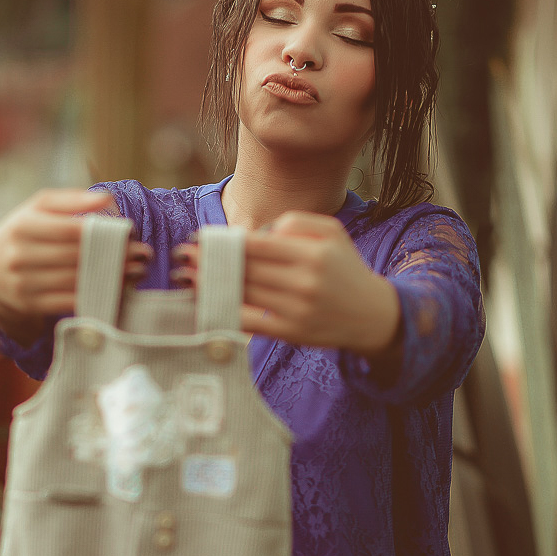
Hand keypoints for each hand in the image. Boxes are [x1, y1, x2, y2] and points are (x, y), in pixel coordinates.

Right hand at [0, 188, 151, 342]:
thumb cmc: (25, 233)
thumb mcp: (38, 209)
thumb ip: (71, 200)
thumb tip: (106, 199)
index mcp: (23, 226)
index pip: (69, 230)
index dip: (102, 231)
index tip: (130, 231)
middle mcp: (20, 256)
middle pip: (76, 257)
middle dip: (114, 256)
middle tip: (143, 254)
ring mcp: (24, 284)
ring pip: (77, 281)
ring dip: (112, 278)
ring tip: (137, 271)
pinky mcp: (32, 305)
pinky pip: (71, 302)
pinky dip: (98, 296)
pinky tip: (118, 289)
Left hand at [171, 212, 400, 355]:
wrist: (372, 314)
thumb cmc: (345, 269)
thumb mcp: (332, 233)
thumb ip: (296, 222)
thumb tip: (259, 233)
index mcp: (312, 253)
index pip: (257, 245)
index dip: (225, 242)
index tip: (201, 238)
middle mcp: (304, 282)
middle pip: (246, 270)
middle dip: (211, 263)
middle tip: (184, 256)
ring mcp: (297, 310)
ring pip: (243, 294)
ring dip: (211, 286)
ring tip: (189, 277)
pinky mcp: (291, 333)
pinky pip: (250, 321)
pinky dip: (225, 312)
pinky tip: (207, 304)